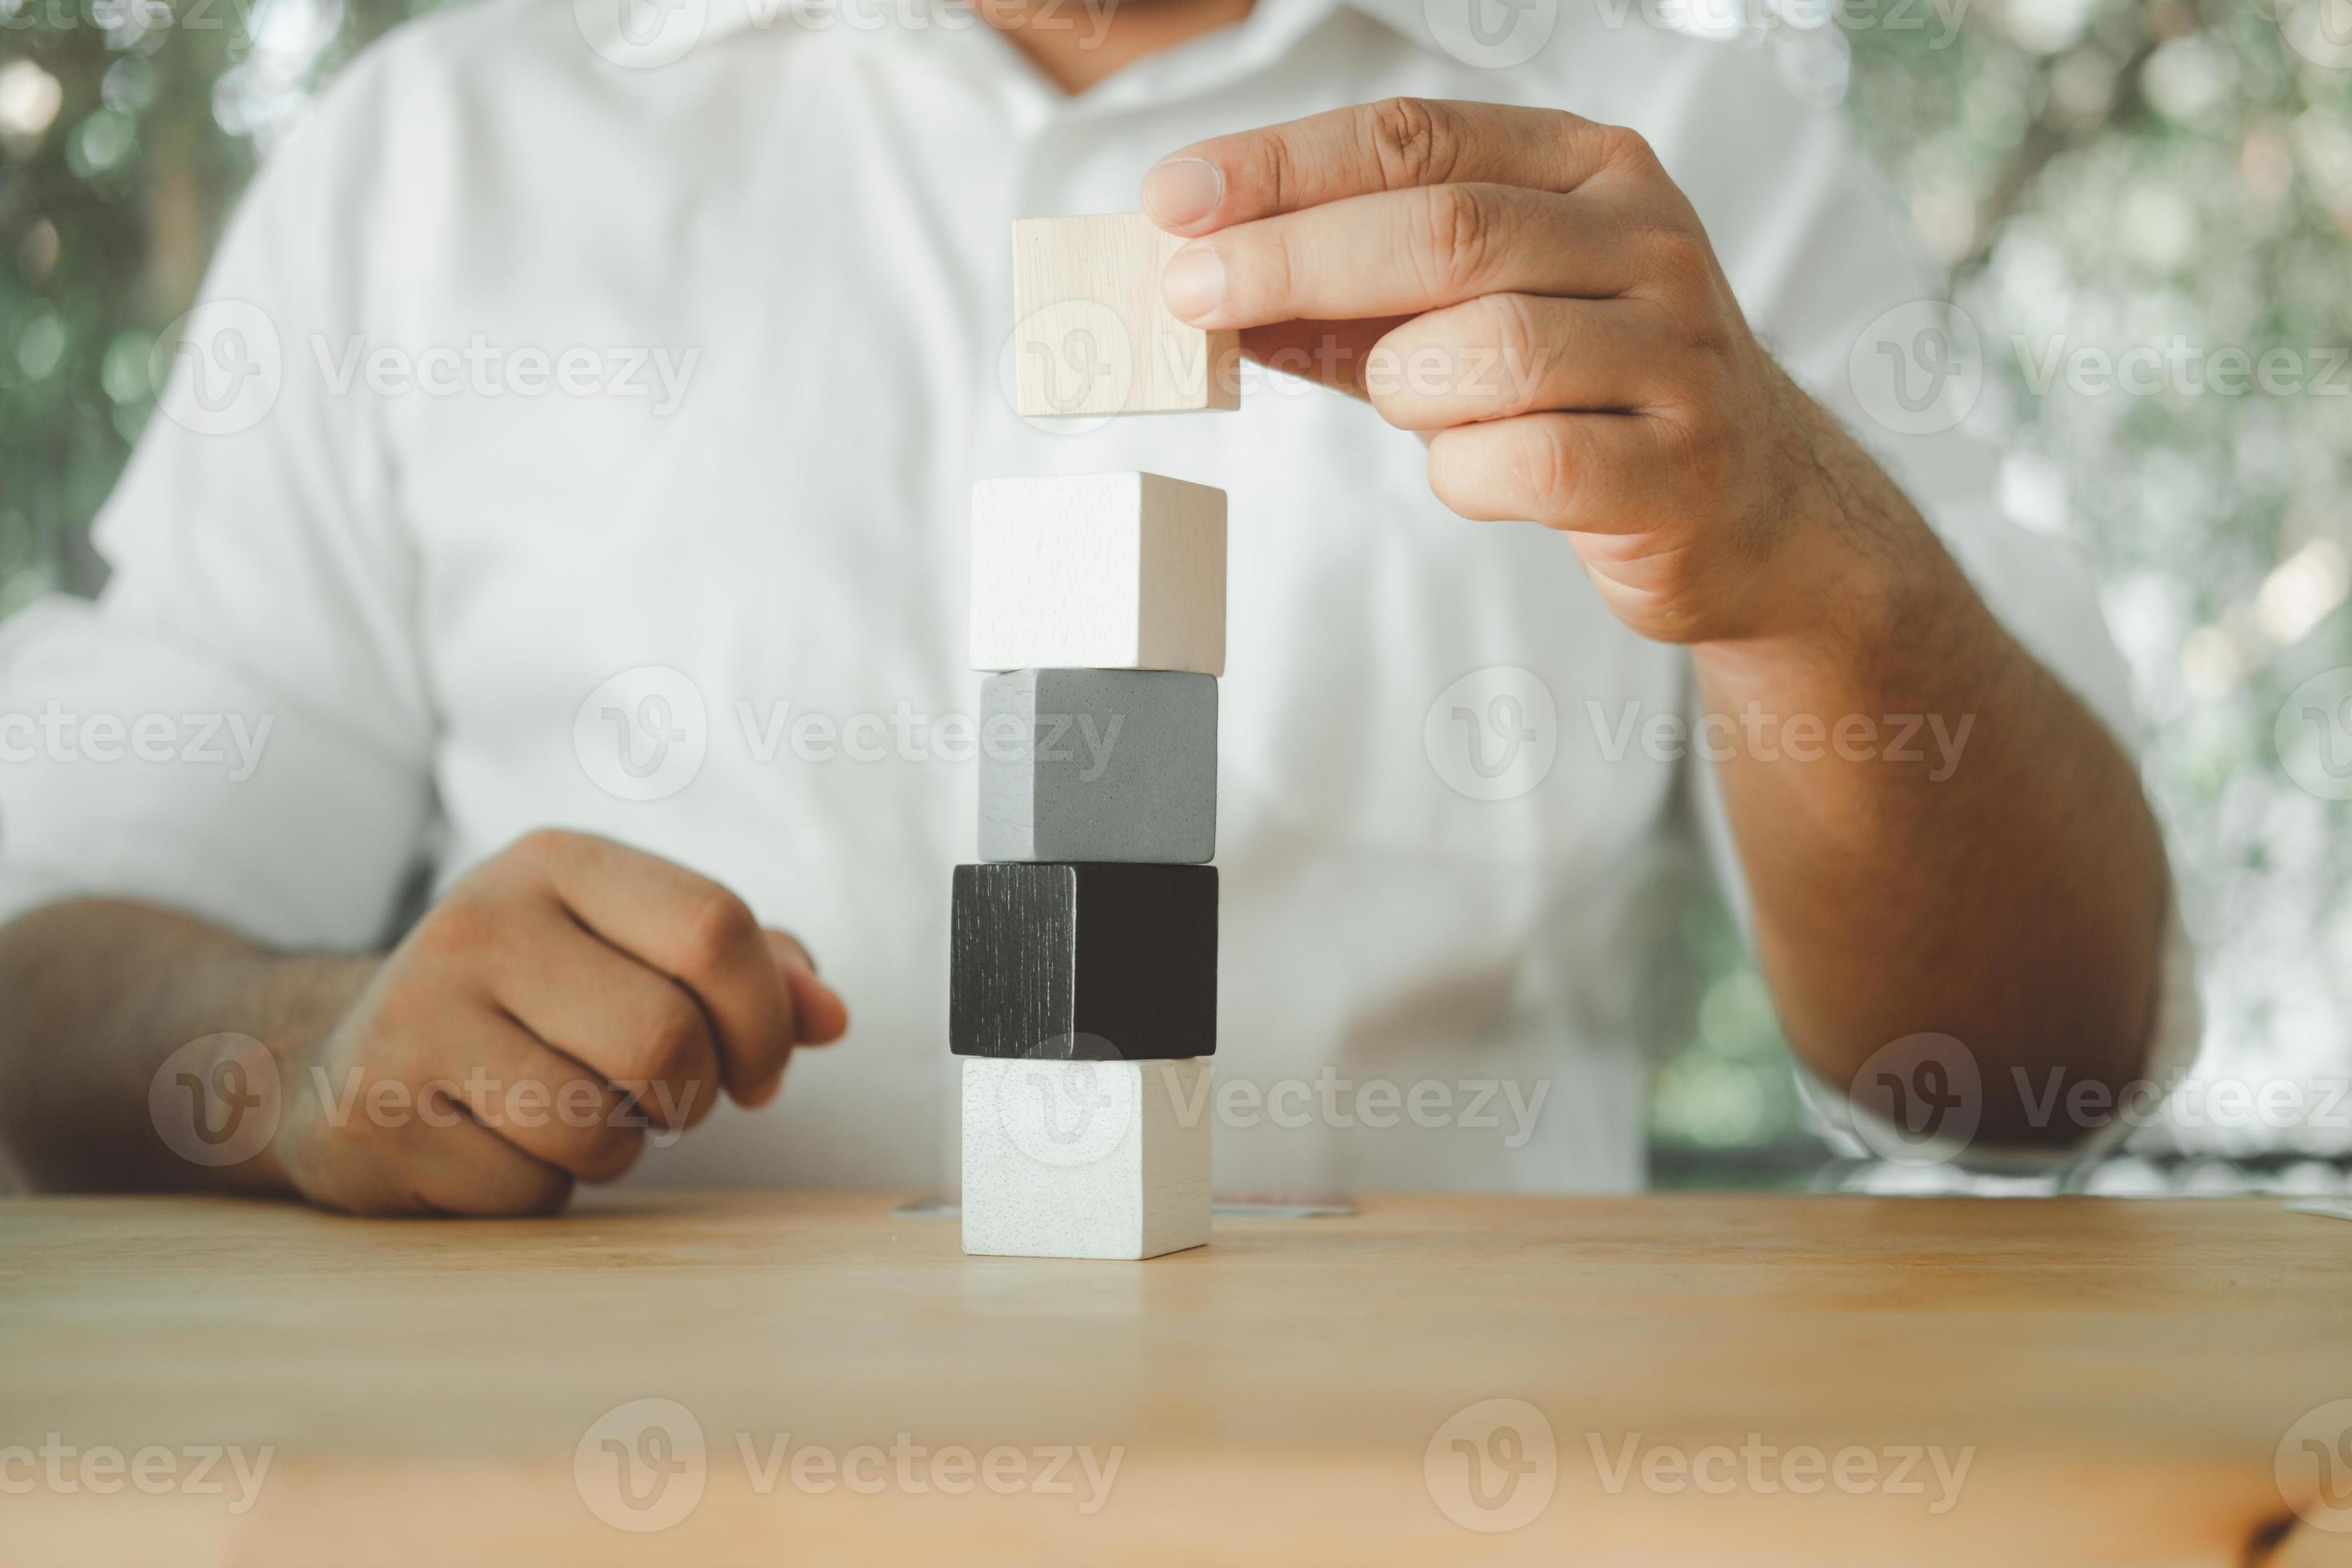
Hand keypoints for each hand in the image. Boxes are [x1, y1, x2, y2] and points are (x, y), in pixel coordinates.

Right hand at [266, 829, 849, 1215]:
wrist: (335, 1058)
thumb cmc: (526, 1004)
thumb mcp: (626, 950)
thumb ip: (745, 971)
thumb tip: (832, 1017)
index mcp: (558, 862)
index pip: (717, 928)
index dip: (766, 1018)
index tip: (758, 1068)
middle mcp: (480, 922)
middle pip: (668, 1036)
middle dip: (692, 1095)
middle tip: (662, 1100)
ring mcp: (417, 1017)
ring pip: (602, 1124)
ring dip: (618, 1146)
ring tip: (569, 1112)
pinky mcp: (378, 1116)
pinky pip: (531, 1187)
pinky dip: (544, 1188)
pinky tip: (495, 1145)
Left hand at [1142, 97, 1932, 647]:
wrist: (1758, 507)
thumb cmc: (1590, 392)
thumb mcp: (1476, 315)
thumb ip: (1355, 301)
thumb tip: (1210, 284)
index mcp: (1590, 169)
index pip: (1416, 137)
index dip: (1283, 167)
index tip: (1174, 201)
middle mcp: (1645, 241)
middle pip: (1442, 229)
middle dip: (1292, 258)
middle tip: (1189, 294)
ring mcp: (1675, 353)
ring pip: (1485, 350)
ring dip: (1403, 386)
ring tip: (1413, 404)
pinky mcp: (1676, 467)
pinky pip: (1526, 462)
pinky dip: (1465, 472)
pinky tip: (1476, 468)